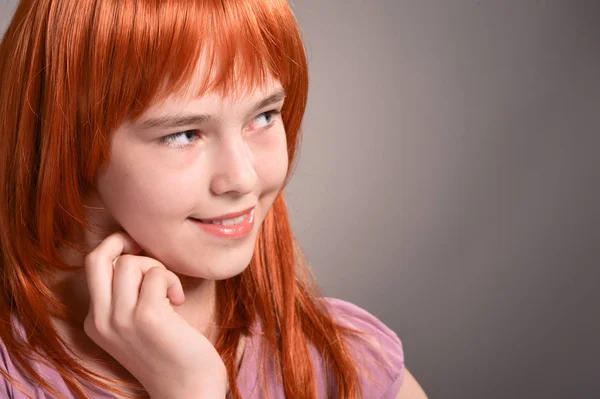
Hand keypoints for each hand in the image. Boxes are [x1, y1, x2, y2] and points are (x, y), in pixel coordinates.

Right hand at [83, 231, 226, 397]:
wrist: (187, 390)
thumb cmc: (170, 353)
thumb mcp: (136, 325)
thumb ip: (127, 296)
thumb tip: (136, 253)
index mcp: (95, 321)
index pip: (94, 268)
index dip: (119, 251)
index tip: (141, 253)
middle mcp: (101, 321)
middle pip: (97, 258)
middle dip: (121, 240)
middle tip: (144, 248)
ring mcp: (121, 320)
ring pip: (130, 263)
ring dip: (157, 268)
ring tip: (169, 291)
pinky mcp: (147, 318)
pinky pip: (156, 275)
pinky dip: (171, 280)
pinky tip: (177, 301)